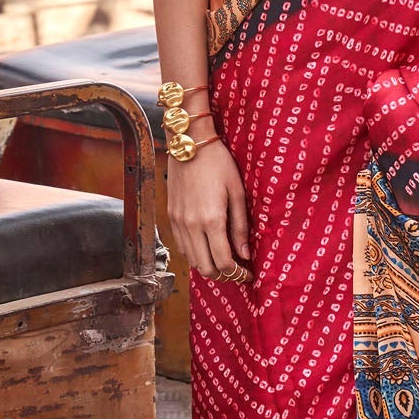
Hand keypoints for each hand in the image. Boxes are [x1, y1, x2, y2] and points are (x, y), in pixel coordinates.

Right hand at [167, 137, 250, 283]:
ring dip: (208, 265)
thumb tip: (245, 254)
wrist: (189, 143)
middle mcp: (191, 225)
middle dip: (223, 275)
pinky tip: (207, 244)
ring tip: (224, 259)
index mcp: (212, 220)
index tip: (248, 274)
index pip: (224, 262)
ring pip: (191, 260)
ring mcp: (178, 222)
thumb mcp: (238, 192)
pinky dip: (195, 252)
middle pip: (206, 268)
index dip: (238, 274)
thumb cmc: (219, 163)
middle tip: (237, 271)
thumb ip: (240, 226)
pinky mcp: (171, 216)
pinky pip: (181, 245)